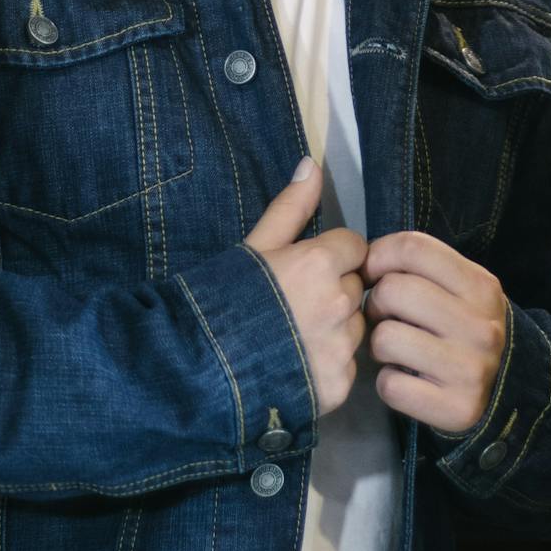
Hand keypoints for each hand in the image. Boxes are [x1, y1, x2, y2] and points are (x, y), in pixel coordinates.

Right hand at [243, 158, 367, 414]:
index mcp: (321, 263)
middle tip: (294, 304)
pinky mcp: (339, 386)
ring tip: (294, 336)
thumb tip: (313, 164)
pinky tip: (296, 364)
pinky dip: (329, 364)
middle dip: (334, 290)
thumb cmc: (220, 299)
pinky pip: (348, 366)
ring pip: (356, 327)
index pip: (355, 246)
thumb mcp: (254, 246)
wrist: (194, 368)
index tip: (304, 269)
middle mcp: (340, 304)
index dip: (330, 255)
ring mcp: (340, 348)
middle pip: (356, 287)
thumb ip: (291, 206)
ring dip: (336, 328)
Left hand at [361, 231, 507, 437]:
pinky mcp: (456, 408)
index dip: (379, 256)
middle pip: (392, 291)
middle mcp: (480, 327)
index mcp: (481, 287)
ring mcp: (470, 369)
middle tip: (387, 317)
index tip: (373, 273)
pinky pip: (390, 385)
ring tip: (397, 349)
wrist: (506, 389)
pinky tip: (407, 379)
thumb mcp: (461, 288)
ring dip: (379, 345)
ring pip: (384, 338)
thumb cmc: (466, 329)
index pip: (413, 248)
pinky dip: (389, 383)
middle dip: (376, 303)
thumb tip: (365, 259)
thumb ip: (423, 267)